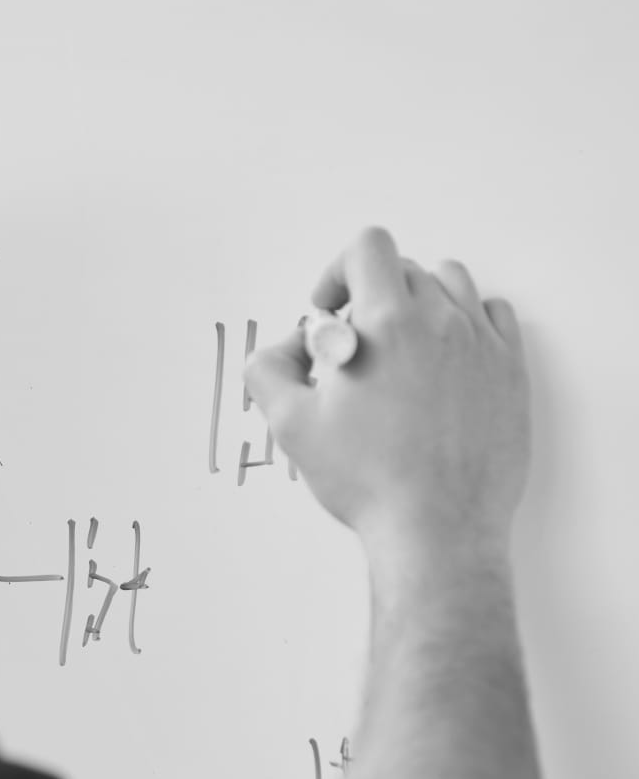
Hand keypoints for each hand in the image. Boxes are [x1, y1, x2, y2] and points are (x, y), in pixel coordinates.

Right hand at [244, 227, 529, 559]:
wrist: (435, 530)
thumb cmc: (367, 479)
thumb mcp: (290, 424)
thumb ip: (267, 370)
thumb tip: (281, 350)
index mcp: (387, 324)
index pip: (368, 248)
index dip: (337, 271)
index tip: (327, 310)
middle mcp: (442, 322)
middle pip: (405, 268)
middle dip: (371, 297)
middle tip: (355, 350)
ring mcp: (483, 346)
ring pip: (453, 285)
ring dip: (420, 303)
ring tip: (400, 351)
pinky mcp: (511, 374)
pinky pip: (494, 317)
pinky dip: (466, 324)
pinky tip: (443, 361)